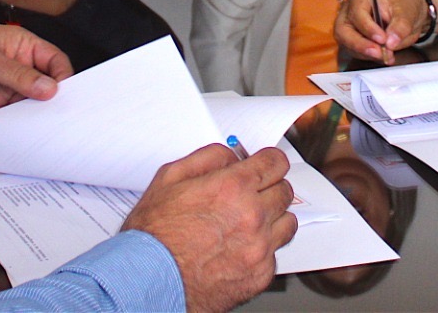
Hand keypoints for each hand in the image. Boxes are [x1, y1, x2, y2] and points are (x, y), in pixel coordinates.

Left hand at [0, 21, 71, 118]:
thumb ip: (18, 75)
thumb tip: (48, 88)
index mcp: (21, 46)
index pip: (52, 61)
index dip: (62, 76)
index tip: (66, 93)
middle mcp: (16, 69)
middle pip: (45, 86)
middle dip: (52, 99)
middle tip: (59, 114)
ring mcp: (4, 89)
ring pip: (30, 105)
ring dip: (35, 116)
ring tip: (42, 127)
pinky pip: (11, 120)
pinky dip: (17, 127)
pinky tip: (21, 133)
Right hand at [121, 143, 296, 312]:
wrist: (150, 280)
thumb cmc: (154, 236)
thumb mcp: (169, 178)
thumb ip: (208, 158)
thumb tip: (231, 156)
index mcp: (233, 188)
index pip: (275, 162)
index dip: (270, 161)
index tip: (267, 165)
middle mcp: (252, 217)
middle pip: (284, 190)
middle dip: (269, 187)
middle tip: (252, 193)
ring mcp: (259, 248)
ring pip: (287, 221)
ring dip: (272, 217)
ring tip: (249, 222)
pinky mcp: (260, 275)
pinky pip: (276, 253)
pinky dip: (263, 248)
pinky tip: (240, 247)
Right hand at [334, 0, 432, 64]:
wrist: (406, 12)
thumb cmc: (404, 5)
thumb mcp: (408, 12)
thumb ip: (401, 27)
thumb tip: (391, 43)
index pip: (357, 13)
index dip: (368, 28)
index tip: (383, 39)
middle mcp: (350, 11)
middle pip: (343, 31)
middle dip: (360, 45)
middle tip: (379, 53)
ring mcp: (350, 26)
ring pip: (347, 43)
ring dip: (365, 53)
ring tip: (386, 55)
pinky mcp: (353, 39)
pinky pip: (355, 51)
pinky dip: (368, 56)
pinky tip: (384, 56)